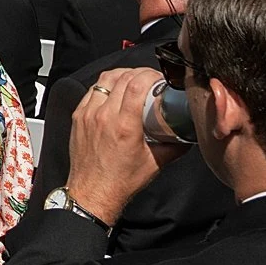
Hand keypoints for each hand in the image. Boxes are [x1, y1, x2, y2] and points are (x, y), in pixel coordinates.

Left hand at [67, 66, 182, 221]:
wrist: (93, 192)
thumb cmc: (121, 181)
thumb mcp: (155, 163)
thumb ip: (174, 146)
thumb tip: (187, 133)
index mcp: (124, 125)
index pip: (135, 85)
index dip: (149, 74)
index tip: (158, 77)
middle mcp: (103, 115)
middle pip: (120, 77)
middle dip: (138, 72)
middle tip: (149, 78)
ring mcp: (88, 114)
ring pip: (103, 80)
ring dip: (120, 75)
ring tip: (133, 80)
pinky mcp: (78, 116)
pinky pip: (91, 91)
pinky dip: (104, 86)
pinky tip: (114, 92)